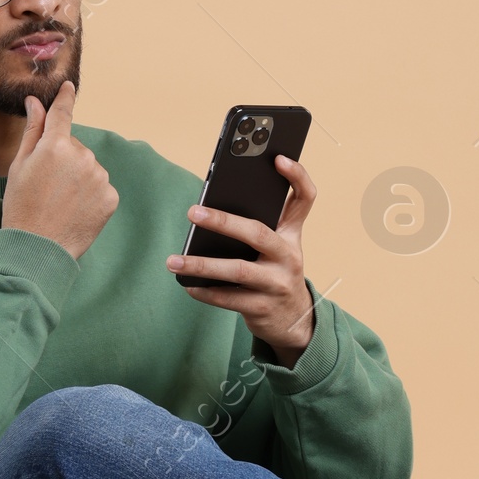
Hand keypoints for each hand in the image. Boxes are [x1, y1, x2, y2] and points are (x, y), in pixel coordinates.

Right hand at [1, 82, 118, 259]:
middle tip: (46, 183)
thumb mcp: (19, 166)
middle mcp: (82, 157)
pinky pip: (99, 186)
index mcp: (55, 145)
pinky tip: (74, 209)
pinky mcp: (110, 197)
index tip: (69, 87)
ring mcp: (99, 177)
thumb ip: (32, 131)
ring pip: (88, 166)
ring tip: (59, 199)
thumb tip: (35, 102)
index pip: (62, 113)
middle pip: (73, 145)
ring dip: (77, 176)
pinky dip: (89, 194)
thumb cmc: (21, 208)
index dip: (65, 98)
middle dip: (62, 157)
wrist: (39, 248)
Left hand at [166, 155, 316, 366]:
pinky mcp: (262, 308)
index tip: (278, 158)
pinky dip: (205, 291)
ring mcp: (277, 284)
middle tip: (193, 212)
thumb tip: (207, 211)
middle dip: (224, 222)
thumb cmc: (273, 272)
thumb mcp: (276, 247)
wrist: (293, 320)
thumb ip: (255, 226)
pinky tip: (187, 283)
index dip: (297, 177)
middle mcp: (289, 256)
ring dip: (202, 265)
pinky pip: (229, 298)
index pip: (305, 199)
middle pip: (258, 233)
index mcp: (292, 234)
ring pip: (238, 270)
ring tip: (173, 260)